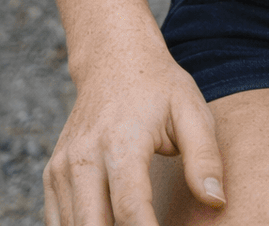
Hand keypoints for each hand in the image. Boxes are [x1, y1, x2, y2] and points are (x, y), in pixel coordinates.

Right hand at [43, 43, 225, 224]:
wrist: (114, 59)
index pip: (129, 208)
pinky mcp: (52, 175)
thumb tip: (216, 203)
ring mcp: (62, 168)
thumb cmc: (159, 88)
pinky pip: (58, 222)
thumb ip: (205, 158)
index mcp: (121, 141)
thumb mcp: (192, 110)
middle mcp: (84, 157)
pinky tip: (109, 225)